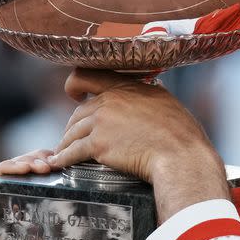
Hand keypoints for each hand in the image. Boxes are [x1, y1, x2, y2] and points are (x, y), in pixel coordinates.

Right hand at [0, 150, 87, 239]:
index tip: (69, 161)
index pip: (39, 178)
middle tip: (57, 160)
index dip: (53, 164)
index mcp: (28, 213)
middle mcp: (9, 207)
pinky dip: (4, 167)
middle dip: (41, 157)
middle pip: (24, 168)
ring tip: (44, 164)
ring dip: (26, 159)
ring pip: (6, 169)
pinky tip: (23, 169)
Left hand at [49, 69, 229, 222]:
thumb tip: (152, 87)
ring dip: (66, 143)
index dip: (75, 85)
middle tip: (73, 137)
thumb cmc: (180, 132)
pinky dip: (63, 158)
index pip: (87, 75)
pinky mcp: (98, 145)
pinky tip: (59, 163)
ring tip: (64, 153)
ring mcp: (102, 122)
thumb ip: (150, 93)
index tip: (74, 94)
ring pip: (72, 132)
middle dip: (73, 126)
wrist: (180, 155)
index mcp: (126, 87)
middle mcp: (110, 100)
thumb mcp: (166, 100)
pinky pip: (72, 151)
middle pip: (78, 111)